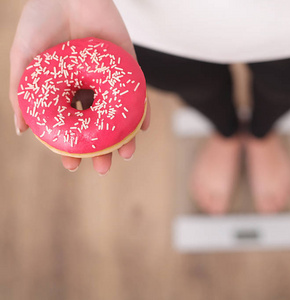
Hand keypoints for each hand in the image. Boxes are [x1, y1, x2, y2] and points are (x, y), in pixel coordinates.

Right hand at [10, 0, 149, 174]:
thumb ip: (22, 93)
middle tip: (103, 169)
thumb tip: (22, 130)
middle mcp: (89, 87)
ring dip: (124, 136)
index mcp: (66, 90)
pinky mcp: (128, 65)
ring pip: (119, 114)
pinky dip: (142, 110)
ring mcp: (109, 78)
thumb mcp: (25, 59)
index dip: (72, 147)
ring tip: (125, 155)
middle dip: (101, 149)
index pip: (71, 125)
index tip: (72, 165)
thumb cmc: (40, 22)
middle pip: (98, 125)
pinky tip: (142, 127)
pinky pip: (138, 92)